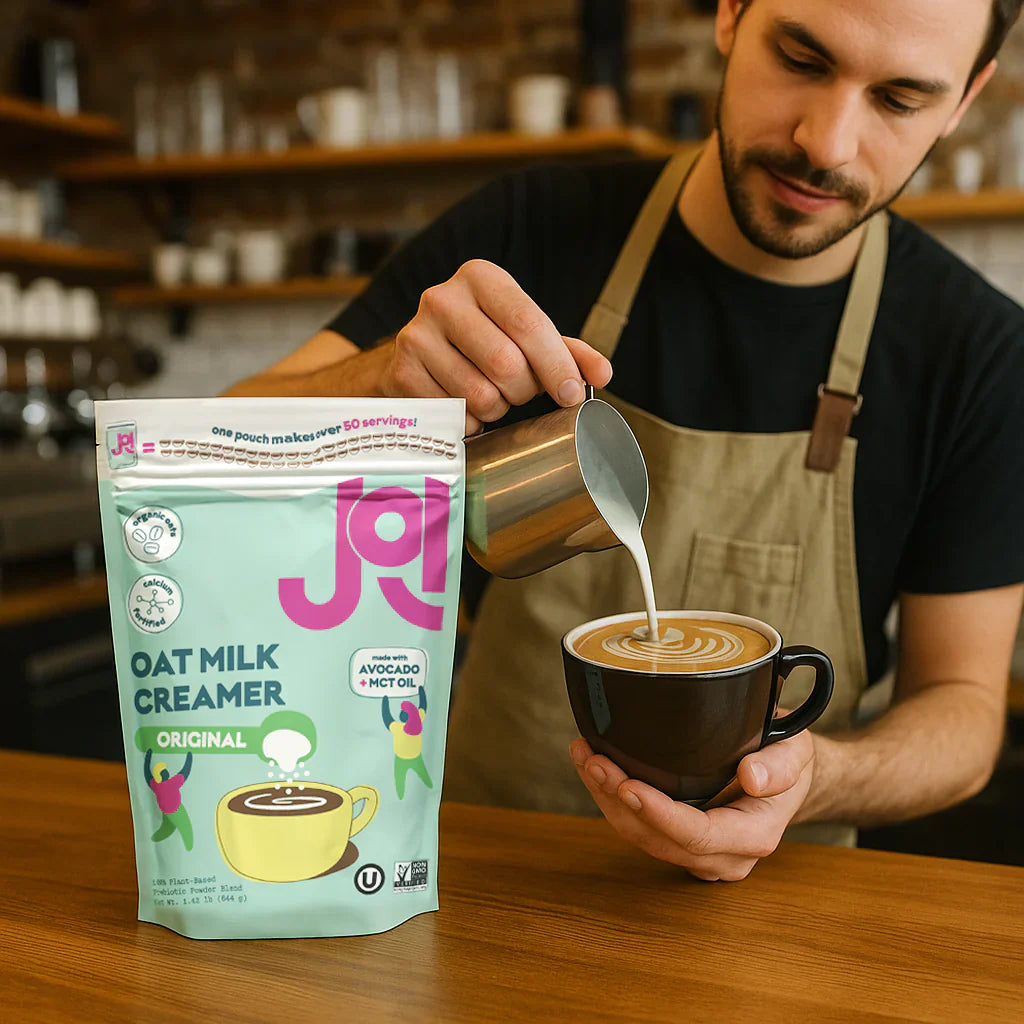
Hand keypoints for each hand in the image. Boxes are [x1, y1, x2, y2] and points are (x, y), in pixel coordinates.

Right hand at [383, 259, 612, 433]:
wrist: (416, 354)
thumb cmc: (481, 341)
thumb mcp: (524, 334)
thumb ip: (567, 351)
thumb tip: (602, 374)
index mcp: (481, 277)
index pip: (527, 323)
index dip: (555, 364)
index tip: (570, 393)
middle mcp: (443, 298)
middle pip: (506, 364)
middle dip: (523, 390)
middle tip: (520, 391)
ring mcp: (416, 335)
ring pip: (480, 395)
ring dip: (497, 408)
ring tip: (491, 395)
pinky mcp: (401, 372)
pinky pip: (455, 415)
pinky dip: (470, 421)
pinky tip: (464, 404)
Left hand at [569, 731, 815, 880]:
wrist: (786, 775)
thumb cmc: (788, 759)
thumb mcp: (796, 751)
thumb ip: (780, 766)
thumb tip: (751, 778)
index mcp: (753, 836)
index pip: (697, 835)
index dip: (659, 814)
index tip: (627, 786)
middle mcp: (723, 855)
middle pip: (658, 839)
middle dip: (618, 800)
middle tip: (592, 759)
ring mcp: (697, 854)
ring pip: (641, 837)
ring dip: (606, 799)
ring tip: (584, 755)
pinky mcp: (677, 840)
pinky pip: (639, 828)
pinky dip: (612, 798)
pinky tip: (593, 767)